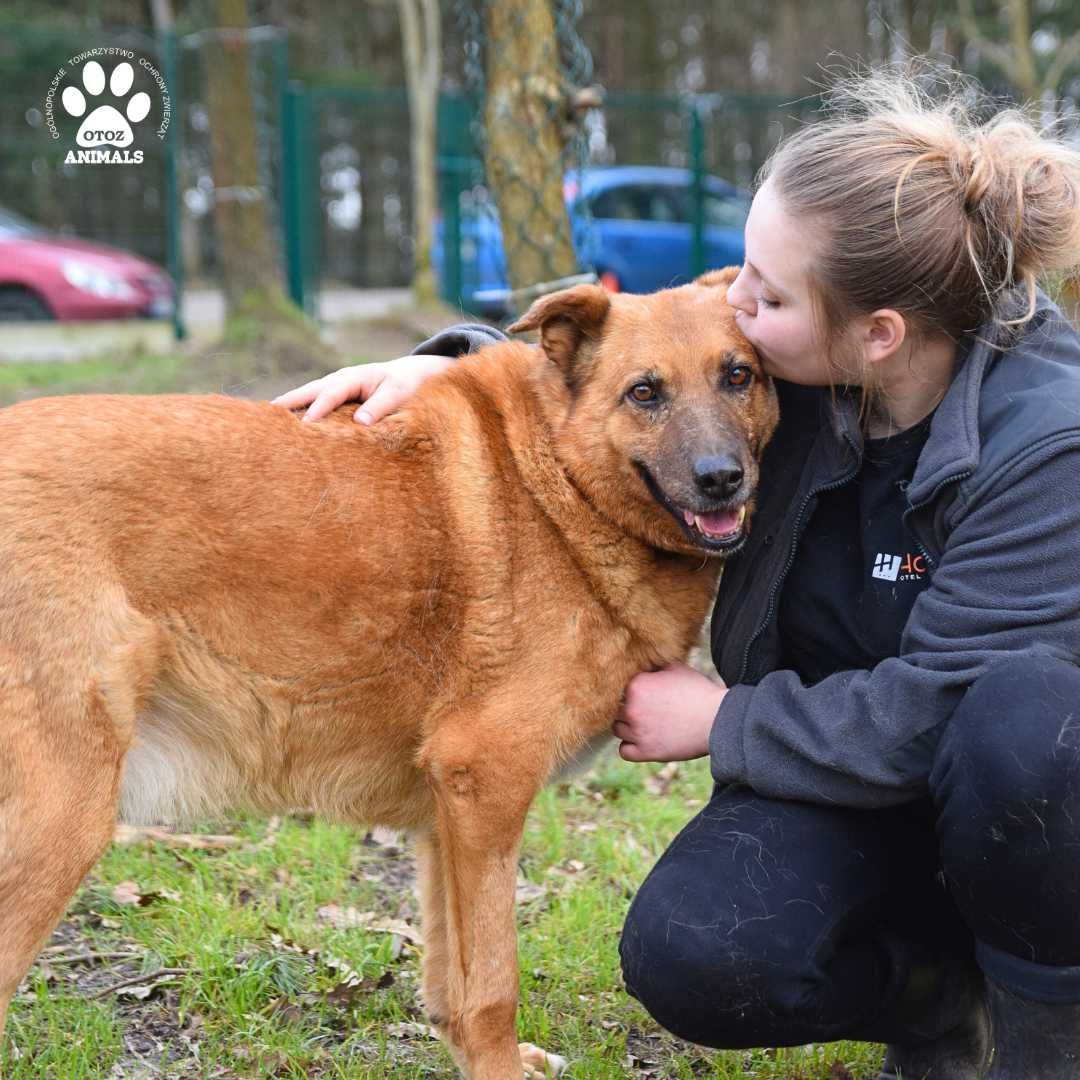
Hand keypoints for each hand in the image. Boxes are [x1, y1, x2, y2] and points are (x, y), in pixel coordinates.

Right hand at [270, 353, 454, 423]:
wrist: (410, 373)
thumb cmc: (406, 384)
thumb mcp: (398, 393)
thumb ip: (381, 406)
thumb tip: (361, 423)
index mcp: (353, 378)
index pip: (331, 394)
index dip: (318, 408)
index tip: (305, 424)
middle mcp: (339, 380)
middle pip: (309, 391)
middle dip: (289, 402)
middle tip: (266, 416)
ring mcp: (334, 387)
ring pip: (307, 395)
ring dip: (288, 405)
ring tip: (267, 421)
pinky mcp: (334, 397)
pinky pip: (313, 402)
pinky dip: (298, 410)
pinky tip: (285, 423)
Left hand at [612, 662, 726, 762]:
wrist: (717, 720)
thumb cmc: (698, 692)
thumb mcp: (675, 668)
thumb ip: (653, 668)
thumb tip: (642, 669)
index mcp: (636, 685)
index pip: (620, 687)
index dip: (631, 690)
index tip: (644, 694)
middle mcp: (632, 708)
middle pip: (616, 708)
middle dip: (629, 707)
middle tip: (646, 709)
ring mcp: (637, 732)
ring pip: (617, 729)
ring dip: (628, 726)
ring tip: (645, 724)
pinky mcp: (646, 752)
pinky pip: (624, 751)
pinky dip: (630, 746)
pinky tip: (642, 740)